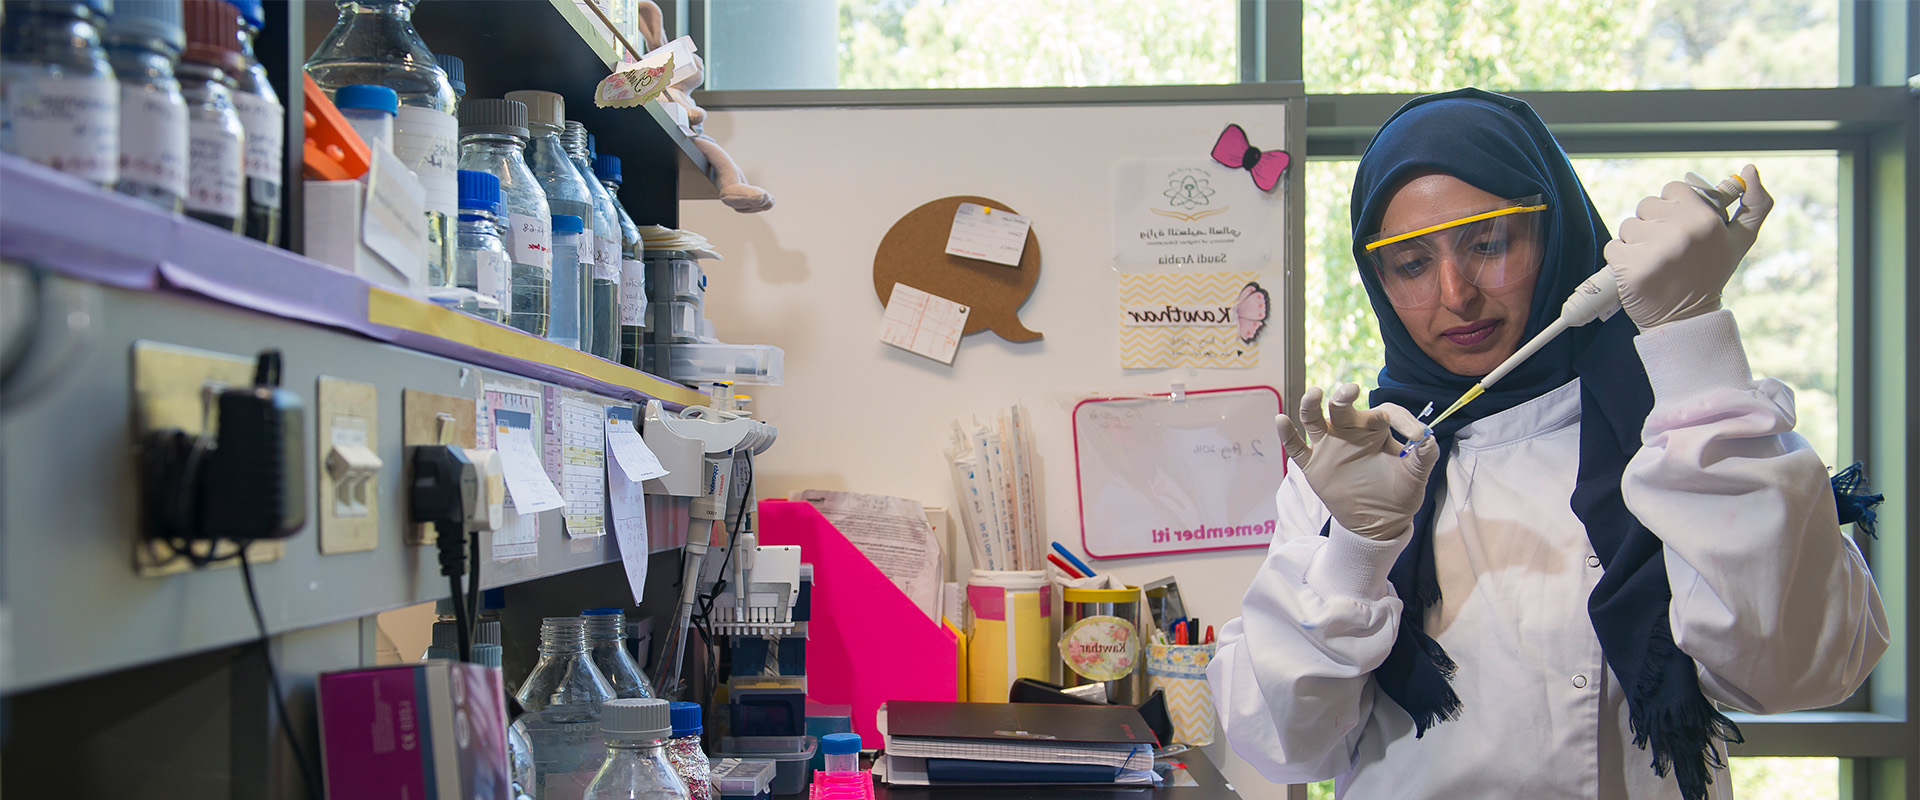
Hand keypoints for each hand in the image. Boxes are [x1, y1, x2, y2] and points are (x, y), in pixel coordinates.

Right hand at [1276, 384, 1439, 540]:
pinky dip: (1287, 434)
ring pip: (1314, 419)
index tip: (1416, 435)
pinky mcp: (1313, 466)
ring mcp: (1329, 447)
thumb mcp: (1416, 476)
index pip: (1385, 412)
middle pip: (1342, 406)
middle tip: (1351, 391)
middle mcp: (1350, 432)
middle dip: (1344, 396)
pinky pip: (1296, 448)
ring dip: (1312, 405)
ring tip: (1315, 394)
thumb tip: (1428, 437)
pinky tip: (1281, 420)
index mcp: (1376, 430)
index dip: (1401, 419)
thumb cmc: (1399, 494)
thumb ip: (1424, 455)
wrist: (1379, 523)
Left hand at [1605, 164, 1772, 330]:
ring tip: (1655, 261)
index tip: (1680, 226)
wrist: (1686, 319)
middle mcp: (1681, 232)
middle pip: (1647, 205)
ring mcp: (1654, 250)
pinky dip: (1621, 258)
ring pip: (1628, 225)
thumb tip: (1751, 169)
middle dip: (1653, 224)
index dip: (1672, 207)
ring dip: (1636, 241)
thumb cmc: (1711, 274)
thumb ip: (1754, 204)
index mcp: (1706, 219)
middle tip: (1668, 248)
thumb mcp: (1741, 240)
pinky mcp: (1630, 268)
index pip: (1672, 188)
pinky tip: (1640, 271)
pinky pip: (1613, 247)